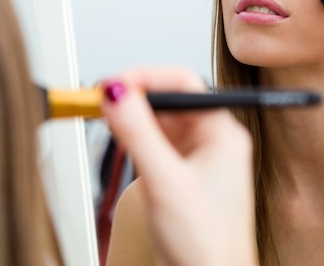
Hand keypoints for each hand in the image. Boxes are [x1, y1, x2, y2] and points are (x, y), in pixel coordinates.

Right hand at [101, 67, 256, 265]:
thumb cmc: (208, 246)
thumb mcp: (166, 183)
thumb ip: (138, 135)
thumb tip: (115, 93)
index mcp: (223, 133)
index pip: (184, 83)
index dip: (146, 77)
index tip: (113, 83)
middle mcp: (213, 142)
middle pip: (170, 101)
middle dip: (135, 98)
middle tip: (100, 100)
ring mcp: (197, 160)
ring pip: (161, 123)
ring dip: (133, 118)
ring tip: (104, 118)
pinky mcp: (182, 177)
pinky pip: (156, 146)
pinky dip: (135, 140)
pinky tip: (120, 142)